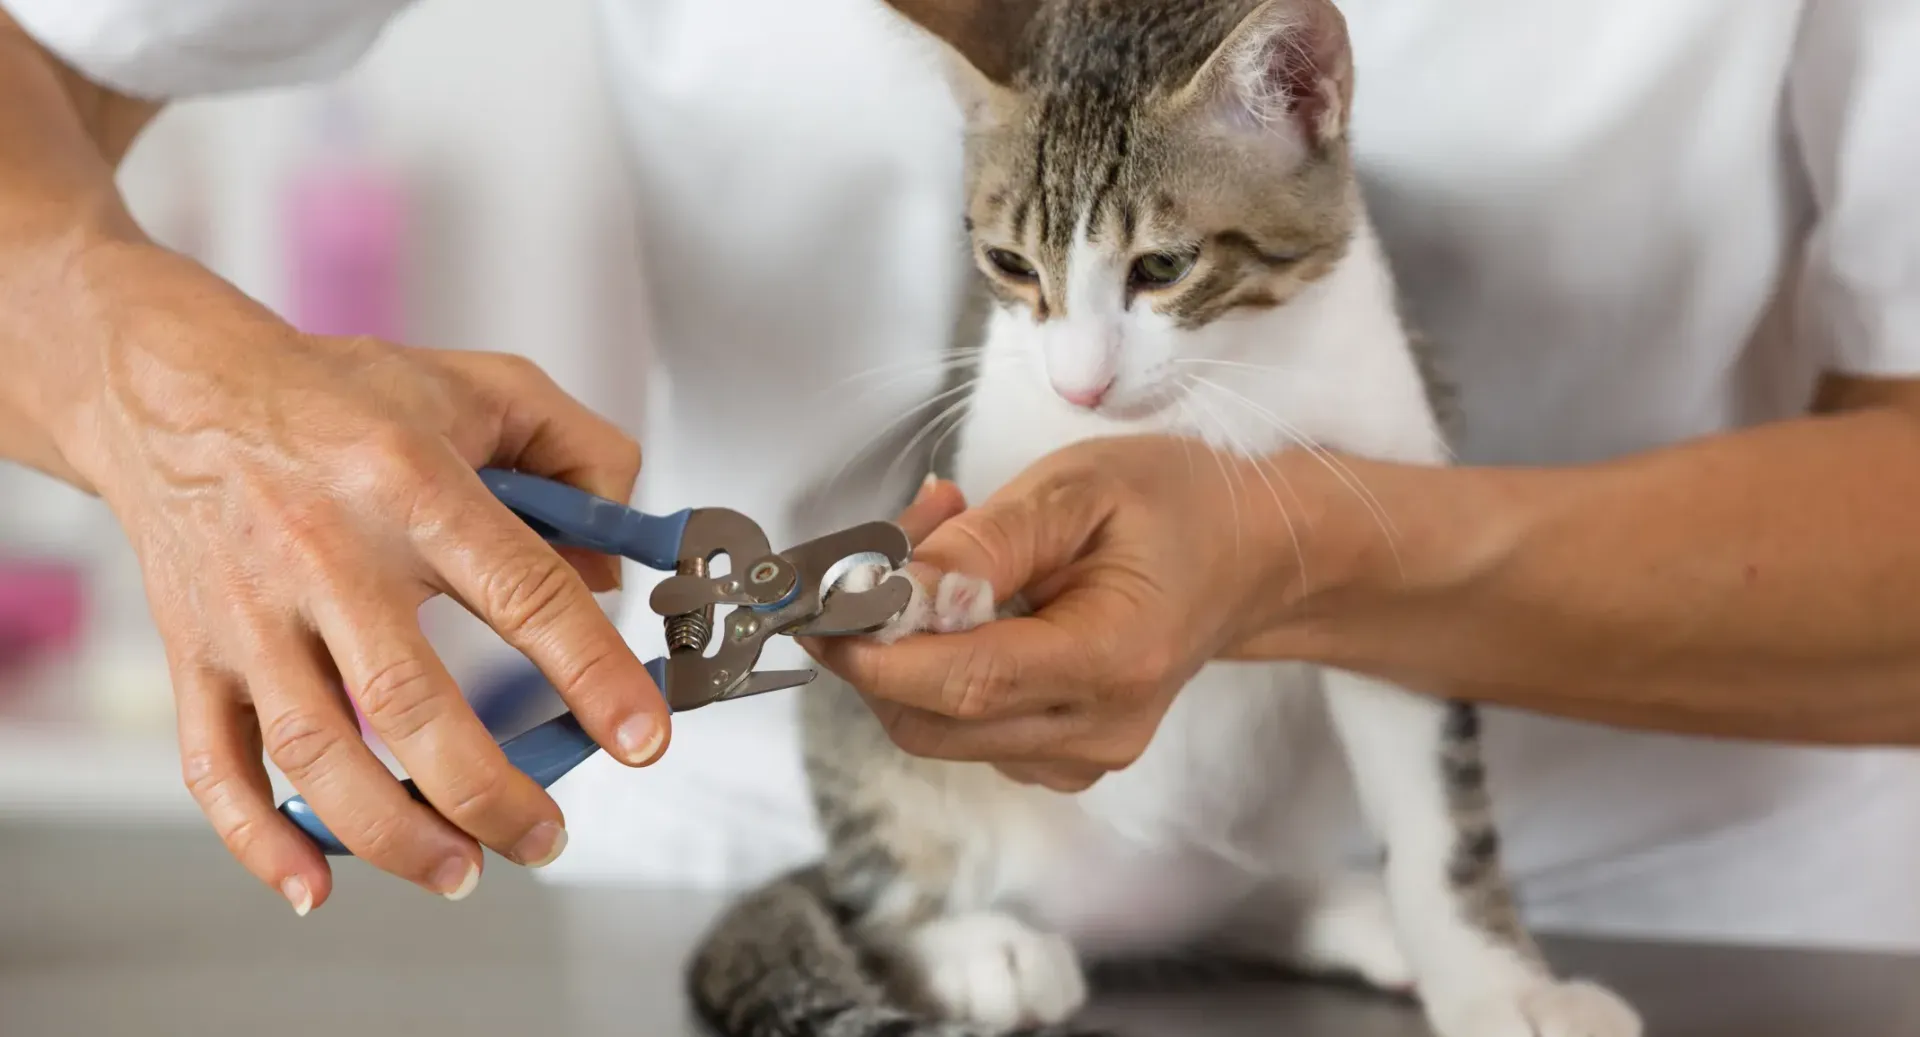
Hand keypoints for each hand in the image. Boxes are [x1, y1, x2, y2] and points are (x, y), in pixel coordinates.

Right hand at [63, 245, 668, 912]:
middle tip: (545, 836)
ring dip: (392, 830)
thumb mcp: (488, 388)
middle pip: (410, 699)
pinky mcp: (192, 651)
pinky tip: (315, 883)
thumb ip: (582, 460)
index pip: (523, 591)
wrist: (179, 390)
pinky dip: (260, 836)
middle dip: (488, 790)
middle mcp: (325, 551)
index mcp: (410, 482)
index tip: (642, 740)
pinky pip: (214, 763)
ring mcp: (250, 610)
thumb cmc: (344, 396)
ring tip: (463, 871)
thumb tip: (616, 571)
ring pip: (316, 748)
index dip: (592, 673)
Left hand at [811, 435, 1356, 791]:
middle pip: (934, 723)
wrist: (1249, 555)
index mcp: (1114, 659)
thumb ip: (986, 543)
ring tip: (941, 551)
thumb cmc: (1175, 506)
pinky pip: (967, 728)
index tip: (817, 608)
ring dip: (906, 651)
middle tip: (876, 554)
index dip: (876, 654)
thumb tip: (894, 590)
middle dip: (876, 648)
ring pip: (939, 729)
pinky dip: (939, 668)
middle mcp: (1099, 729)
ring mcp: (1082, 755)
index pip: (966, 683)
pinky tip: (969, 600)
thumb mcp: (1080, 486)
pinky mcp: (1063, 755)